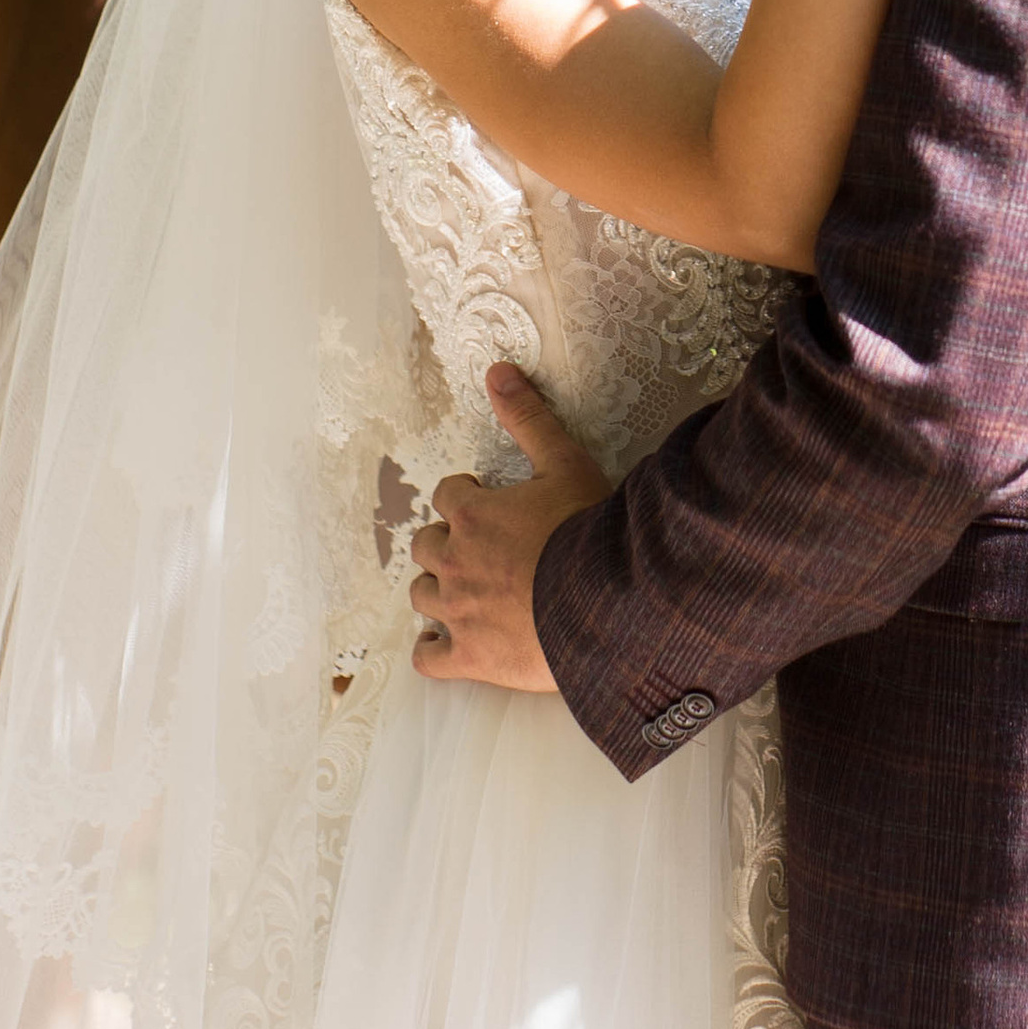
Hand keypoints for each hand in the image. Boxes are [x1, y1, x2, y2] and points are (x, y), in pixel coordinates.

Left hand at [407, 364, 608, 692]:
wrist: (605, 603)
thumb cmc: (587, 530)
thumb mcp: (564, 462)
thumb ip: (528, 417)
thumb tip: (497, 370)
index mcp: (472, 514)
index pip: (447, 496)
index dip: (466, 498)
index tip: (486, 503)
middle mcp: (454, 561)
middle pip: (426, 546)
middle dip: (447, 542)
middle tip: (479, 548)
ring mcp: (457, 612)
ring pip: (422, 596)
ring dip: (438, 589)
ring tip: (464, 590)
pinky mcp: (469, 657)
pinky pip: (428, 658)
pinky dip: (431, 649)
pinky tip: (442, 643)